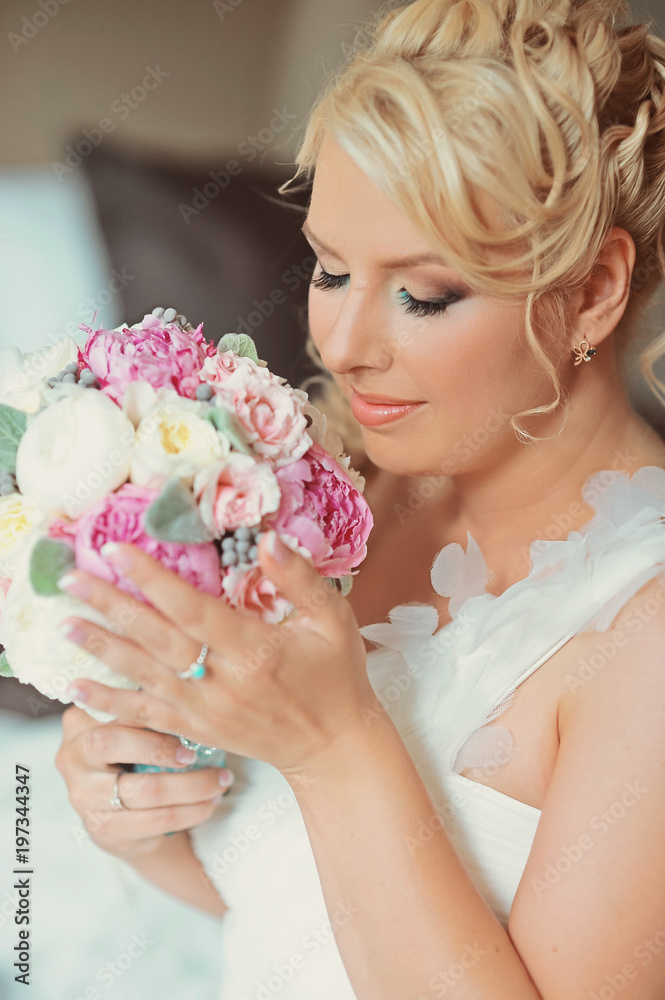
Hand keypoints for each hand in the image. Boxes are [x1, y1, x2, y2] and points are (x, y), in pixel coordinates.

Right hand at [55, 705, 232, 860]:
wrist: (125, 820)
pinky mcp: (104, 830)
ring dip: (194, 785)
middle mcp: (71, 758)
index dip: (148, 711)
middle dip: (162, 747)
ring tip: (222, 779)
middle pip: (112, 743)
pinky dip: (192, 810)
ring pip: (147, 789)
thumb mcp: (133, 728)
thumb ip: (148, 708)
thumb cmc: (136, 757)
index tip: (184, 713)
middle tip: (196, 752)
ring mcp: (84, 798)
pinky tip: (211, 802)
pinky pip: (158, 819)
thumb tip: (190, 687)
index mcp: (79, 723)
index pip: (111, 708)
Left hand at [56, 532, 375, 780]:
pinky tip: (76, 688)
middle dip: (111, 607)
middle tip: (70, 579)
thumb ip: (300, 579)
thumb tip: (268, 539)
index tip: (118, 551)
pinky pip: (146, 715)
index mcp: (256, 650)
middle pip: (156, 640)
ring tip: (65, 623)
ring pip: (143, 677)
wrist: (333, 745)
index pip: (193, 610)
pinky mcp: (197, 730)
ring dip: (101, 649)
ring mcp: (206, 711)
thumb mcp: (332, 620)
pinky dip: (109, 701)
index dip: (153, 580)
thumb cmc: (335, 675)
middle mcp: (224, 683)